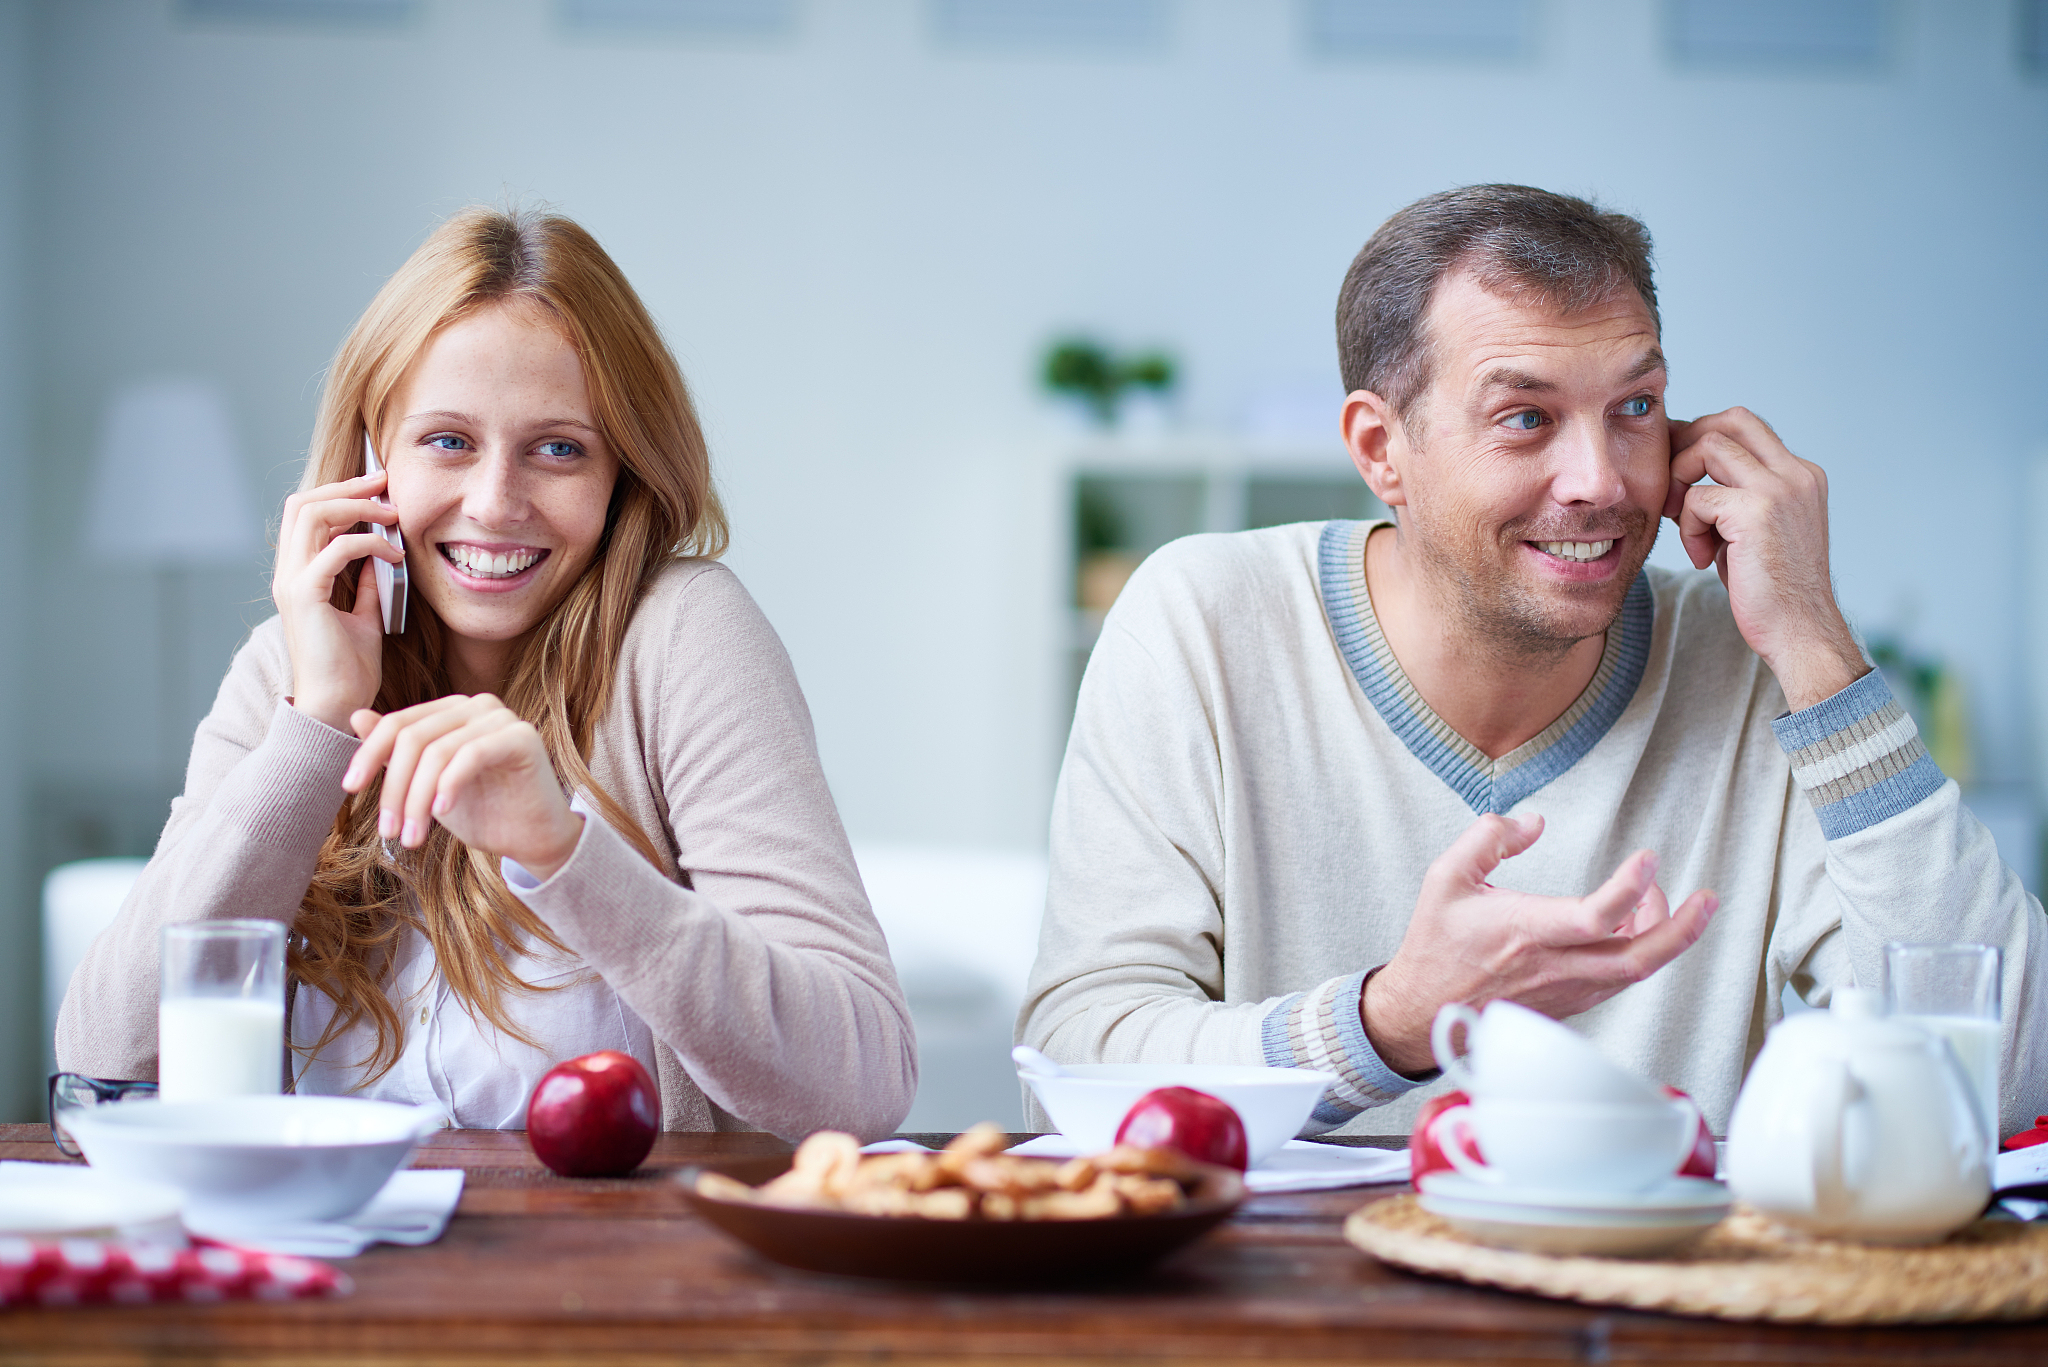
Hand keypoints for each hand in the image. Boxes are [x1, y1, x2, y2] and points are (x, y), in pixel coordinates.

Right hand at [272, 470, 402, 730]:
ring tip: (393, 515)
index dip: (341, 492)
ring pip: (312, 514)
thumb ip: (368, 583)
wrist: (337, 705)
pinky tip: (395, 557)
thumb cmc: (350, 667)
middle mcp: (287, 573)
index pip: (307, 513)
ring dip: (357, 507)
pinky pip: (335, 549)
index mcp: (297, 574)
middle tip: (386, 484)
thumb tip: (384, 556)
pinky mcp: (305, 596)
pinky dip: (369, 544)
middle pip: (303, 503)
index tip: (380, 488)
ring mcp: (292, 582)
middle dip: (347, 487)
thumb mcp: (365, 615)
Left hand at [342, 694, 583, 879]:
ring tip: (412, 837)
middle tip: (388, 831)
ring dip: (417, 799)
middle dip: (394, 789)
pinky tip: (443, 813)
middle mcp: (476, 705)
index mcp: (451, 711)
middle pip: (413, 737)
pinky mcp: (522, 737)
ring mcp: (501, 718)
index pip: (398, 724)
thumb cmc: (483, 811)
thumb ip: (397, 753)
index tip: (348, 789)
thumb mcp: (427, 786)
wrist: (533, 838)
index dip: (368, 754)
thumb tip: (355, 715)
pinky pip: (471, 755)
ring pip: (437, 751)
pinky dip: (449, 785)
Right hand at [1360, 814, 1717, 1074]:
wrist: (1423, 1012)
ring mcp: (1565, 990)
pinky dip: (1638, 954)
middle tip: (1707, 900)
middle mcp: (1553, 966)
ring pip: (1634, 972)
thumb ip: (1488, 838)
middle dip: (1682, 929)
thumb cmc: (1435, 946)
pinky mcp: (1569, 1003)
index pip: (1595, 916)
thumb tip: (1532, 823)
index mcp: (1525, 931)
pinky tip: (1635, 930)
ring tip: (1664, 903)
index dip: (1630, 887)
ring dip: (1663, 938)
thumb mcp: (1445, 877)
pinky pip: (1618, 980)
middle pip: (1637, 957)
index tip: (1647, 858)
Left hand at [1664, 408, 1865, 710]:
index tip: (1678, 471)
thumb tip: (1685, 473)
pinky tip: (1702, 559)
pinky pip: (1697, 498)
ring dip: (1683, 486)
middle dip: (1688, 444)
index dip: (1703, 438)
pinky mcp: (1757, 511)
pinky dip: (1688, 528)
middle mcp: (1796, 474)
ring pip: (1708, 448)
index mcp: (1801, 475)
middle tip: (1672, 486)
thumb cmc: (1770, 589)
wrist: (1799, 631)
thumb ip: (1733, 496)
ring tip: (1688, 527)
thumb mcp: (1754, 531)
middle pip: (1730, 420)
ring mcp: (1780, 489)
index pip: (1746, 426)